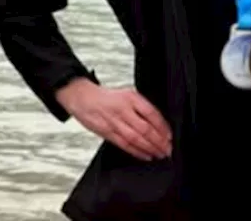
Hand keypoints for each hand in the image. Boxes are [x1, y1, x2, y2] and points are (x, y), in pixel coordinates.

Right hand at [55, 77, 172, 160]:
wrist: (81, 97)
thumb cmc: (105, 97)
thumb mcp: (127, 95)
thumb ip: (141, 108)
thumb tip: (160, 125)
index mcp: (130, 97)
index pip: (152, 114)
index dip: (163, 127)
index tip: (169, 136)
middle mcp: (123, 109)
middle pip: (145, 128)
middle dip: (159, 142)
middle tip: (167, 149)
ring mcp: (114, 121)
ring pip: (135, 138)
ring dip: (150, 148)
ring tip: (159, 154)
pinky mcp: (106, 132)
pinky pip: (124, 144)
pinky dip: (136, 152)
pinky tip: (145, 155)